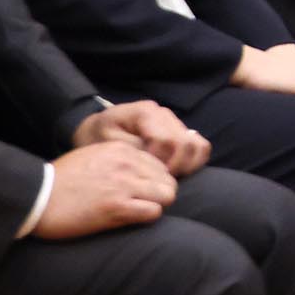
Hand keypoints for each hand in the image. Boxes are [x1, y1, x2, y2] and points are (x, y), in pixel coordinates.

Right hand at [34, 139, 174, 239]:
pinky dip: (147, 217)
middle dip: (161, 193)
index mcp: (122, 149)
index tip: (144, 191)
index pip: (160, 163)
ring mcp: (123, 184)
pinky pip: (153, 212)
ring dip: (157, 205)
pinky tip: (132, 219)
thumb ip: (118, 159)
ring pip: (167, 194)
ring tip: (139, 212)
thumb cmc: (61, 180)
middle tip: (145, 204)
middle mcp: (127, 164)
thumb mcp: (93, 155)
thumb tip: (138, 171)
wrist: (37, 197)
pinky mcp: (117, 207)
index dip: (155, 180)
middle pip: (168, 179)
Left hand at [74, 100, 210, 176]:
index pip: (166, 141)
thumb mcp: (106, 144)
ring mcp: (173, 121)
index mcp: (145, 113)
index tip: (143, 177)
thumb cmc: (97, 137)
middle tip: (156, 182)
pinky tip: (175, 172)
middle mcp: (163, 113)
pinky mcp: (178, 130)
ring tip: (166, 178)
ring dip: (186, 166)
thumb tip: (153, 165)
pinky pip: (199, 146)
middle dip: (174, 167)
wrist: (95, 127)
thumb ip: (131, 151)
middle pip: (185, 143)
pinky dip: (193, 162)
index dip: (159, 163)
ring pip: (197, 144)